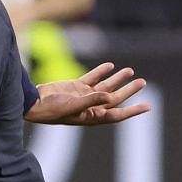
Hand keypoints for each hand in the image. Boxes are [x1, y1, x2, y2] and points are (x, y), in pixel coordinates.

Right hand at [25, 62, 151, 126]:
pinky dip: (101, 71)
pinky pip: (92, 78)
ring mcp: (84, 96)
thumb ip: (91, 100)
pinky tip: (110, 65)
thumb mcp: (73, 106)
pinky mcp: (76, 87)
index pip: (117, 114)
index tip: (147, 106)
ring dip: (118, 79)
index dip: (133, 110)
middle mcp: (91, 107)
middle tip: (143, 82)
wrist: (34, 103)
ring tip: (130, 71)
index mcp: (92, 116)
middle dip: (129, 90)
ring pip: (106, 86)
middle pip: (115, 98)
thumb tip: (109, 96)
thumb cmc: (52, 110)